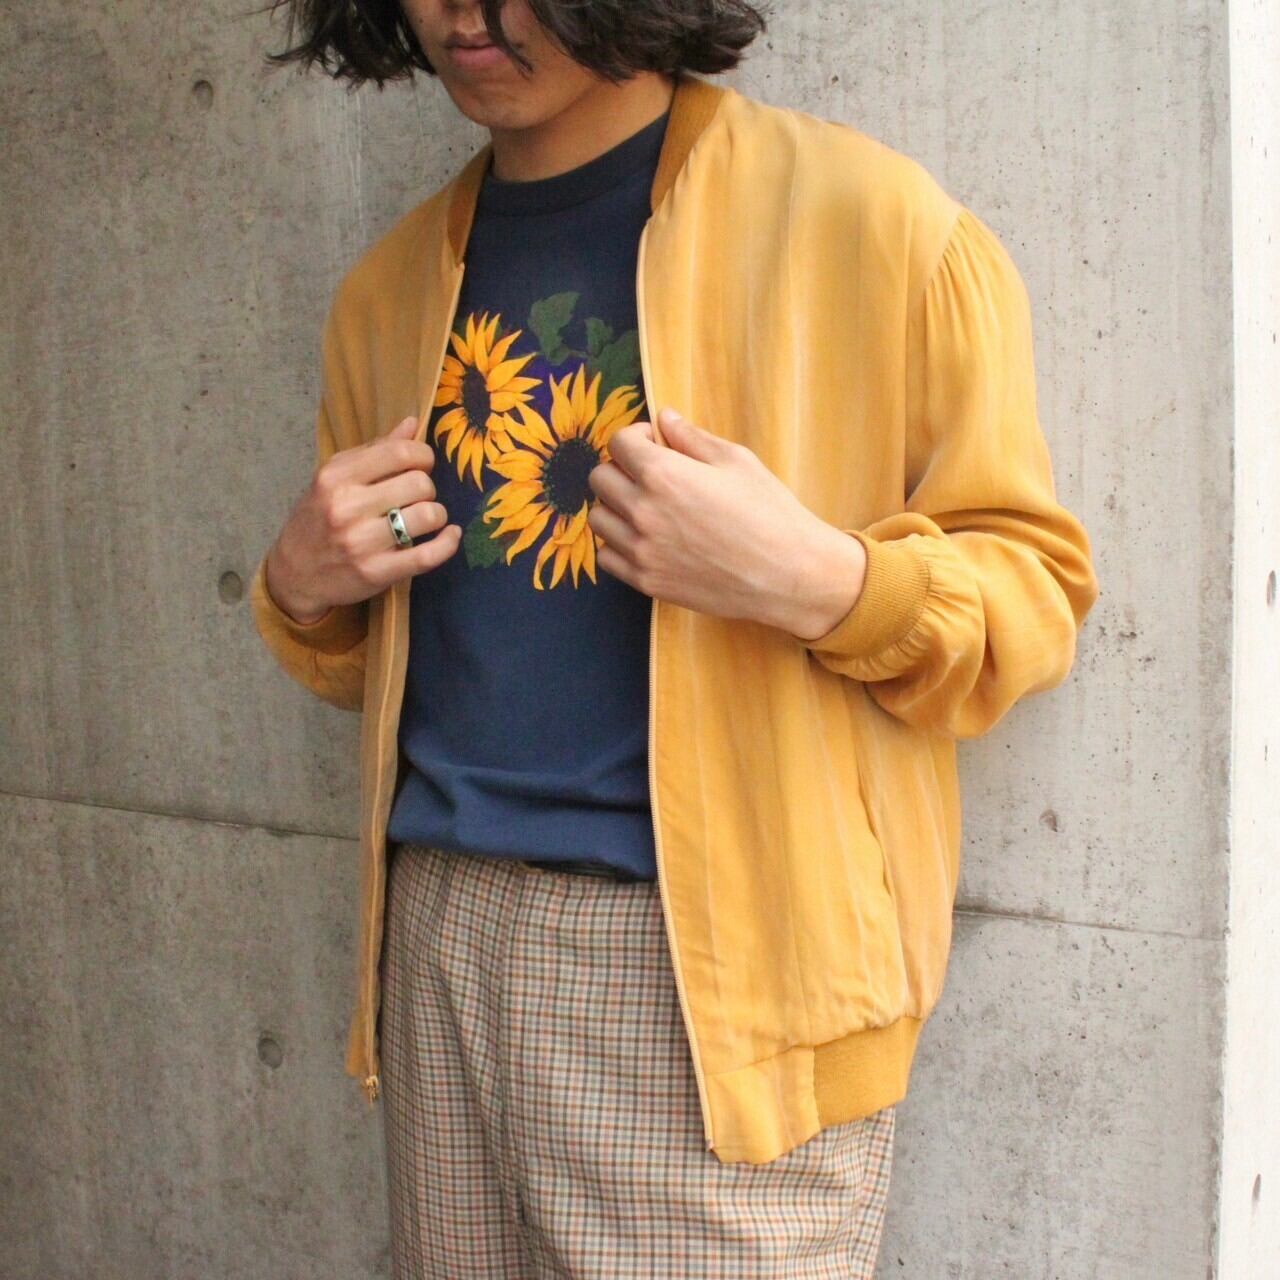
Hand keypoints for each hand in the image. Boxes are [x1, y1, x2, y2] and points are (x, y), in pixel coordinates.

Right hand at [265, 414, 461, 623]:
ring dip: (436, 515)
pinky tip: (450, 536)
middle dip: (427, 488)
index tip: (421, 465)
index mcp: (337, 476)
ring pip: (428, 516)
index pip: (400, 452)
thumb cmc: (317, 521)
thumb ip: (374, 452)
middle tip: (417, 498)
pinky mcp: (376, 572)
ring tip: (426, 518)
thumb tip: (413, 424)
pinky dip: (447, 544)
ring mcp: (362, 542)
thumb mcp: (334, 479)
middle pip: (420, 484)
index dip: (423, 456)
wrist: (293, 575)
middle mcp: (347, 506)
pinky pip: (427, 555)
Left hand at [585, 407, 865, 637]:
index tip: (654, 444)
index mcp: (663, 474)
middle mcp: (642, 511)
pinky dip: (618, 545)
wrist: (787, 573)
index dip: (636, 437)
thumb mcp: (736, 461)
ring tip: (646, 509)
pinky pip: (606, 557)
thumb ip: (692, 438)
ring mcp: (641, 550)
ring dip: (615, 507)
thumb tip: (664, 418)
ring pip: (597, 519)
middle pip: (600, 478)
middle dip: (621, 469)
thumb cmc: (769, 512)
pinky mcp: (646, 581)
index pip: (618, 443)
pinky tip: (645, 539)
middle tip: (649, 475)